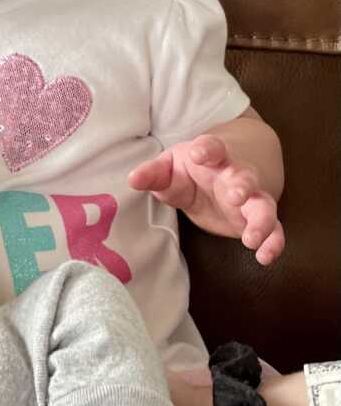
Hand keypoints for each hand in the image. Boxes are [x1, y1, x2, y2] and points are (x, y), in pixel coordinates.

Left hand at [128, 134, 283, 263]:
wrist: (226, 171)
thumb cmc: (193, 169)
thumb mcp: (170, 168)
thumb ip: (154, 173)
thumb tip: (132, 179)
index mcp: (212, 158)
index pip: (212, 148)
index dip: (206, 148)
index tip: (199, 153)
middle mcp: (235, 175)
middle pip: (244, 176)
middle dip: (242, 184)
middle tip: (236, 195)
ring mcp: (250, 198)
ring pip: (263, 205)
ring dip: (261, 220)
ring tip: (252, 238)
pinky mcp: (256, 219)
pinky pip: (273, 230)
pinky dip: (273, 242)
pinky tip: (266, 257)